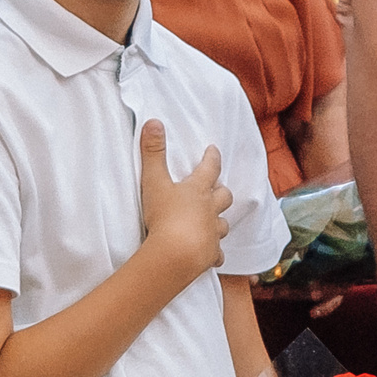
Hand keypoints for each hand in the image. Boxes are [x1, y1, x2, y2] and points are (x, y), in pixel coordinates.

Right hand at [136, 120, 229, 278]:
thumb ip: (153, 152)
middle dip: (221, 191)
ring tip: (213, 220)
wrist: (175, 254)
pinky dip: (214, 252)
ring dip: (219, 220)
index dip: (212, 158)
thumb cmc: (165, 216)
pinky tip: (211, 254)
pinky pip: (217, 253)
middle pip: (223, 196)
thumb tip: (154, 122)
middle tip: (217, 188)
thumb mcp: (154, 181)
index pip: (209, 168)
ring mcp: (212, 233)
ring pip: (222, 224)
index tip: (213, 150)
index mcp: (198, 190)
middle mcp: (210, 210)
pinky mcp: (210, 254)